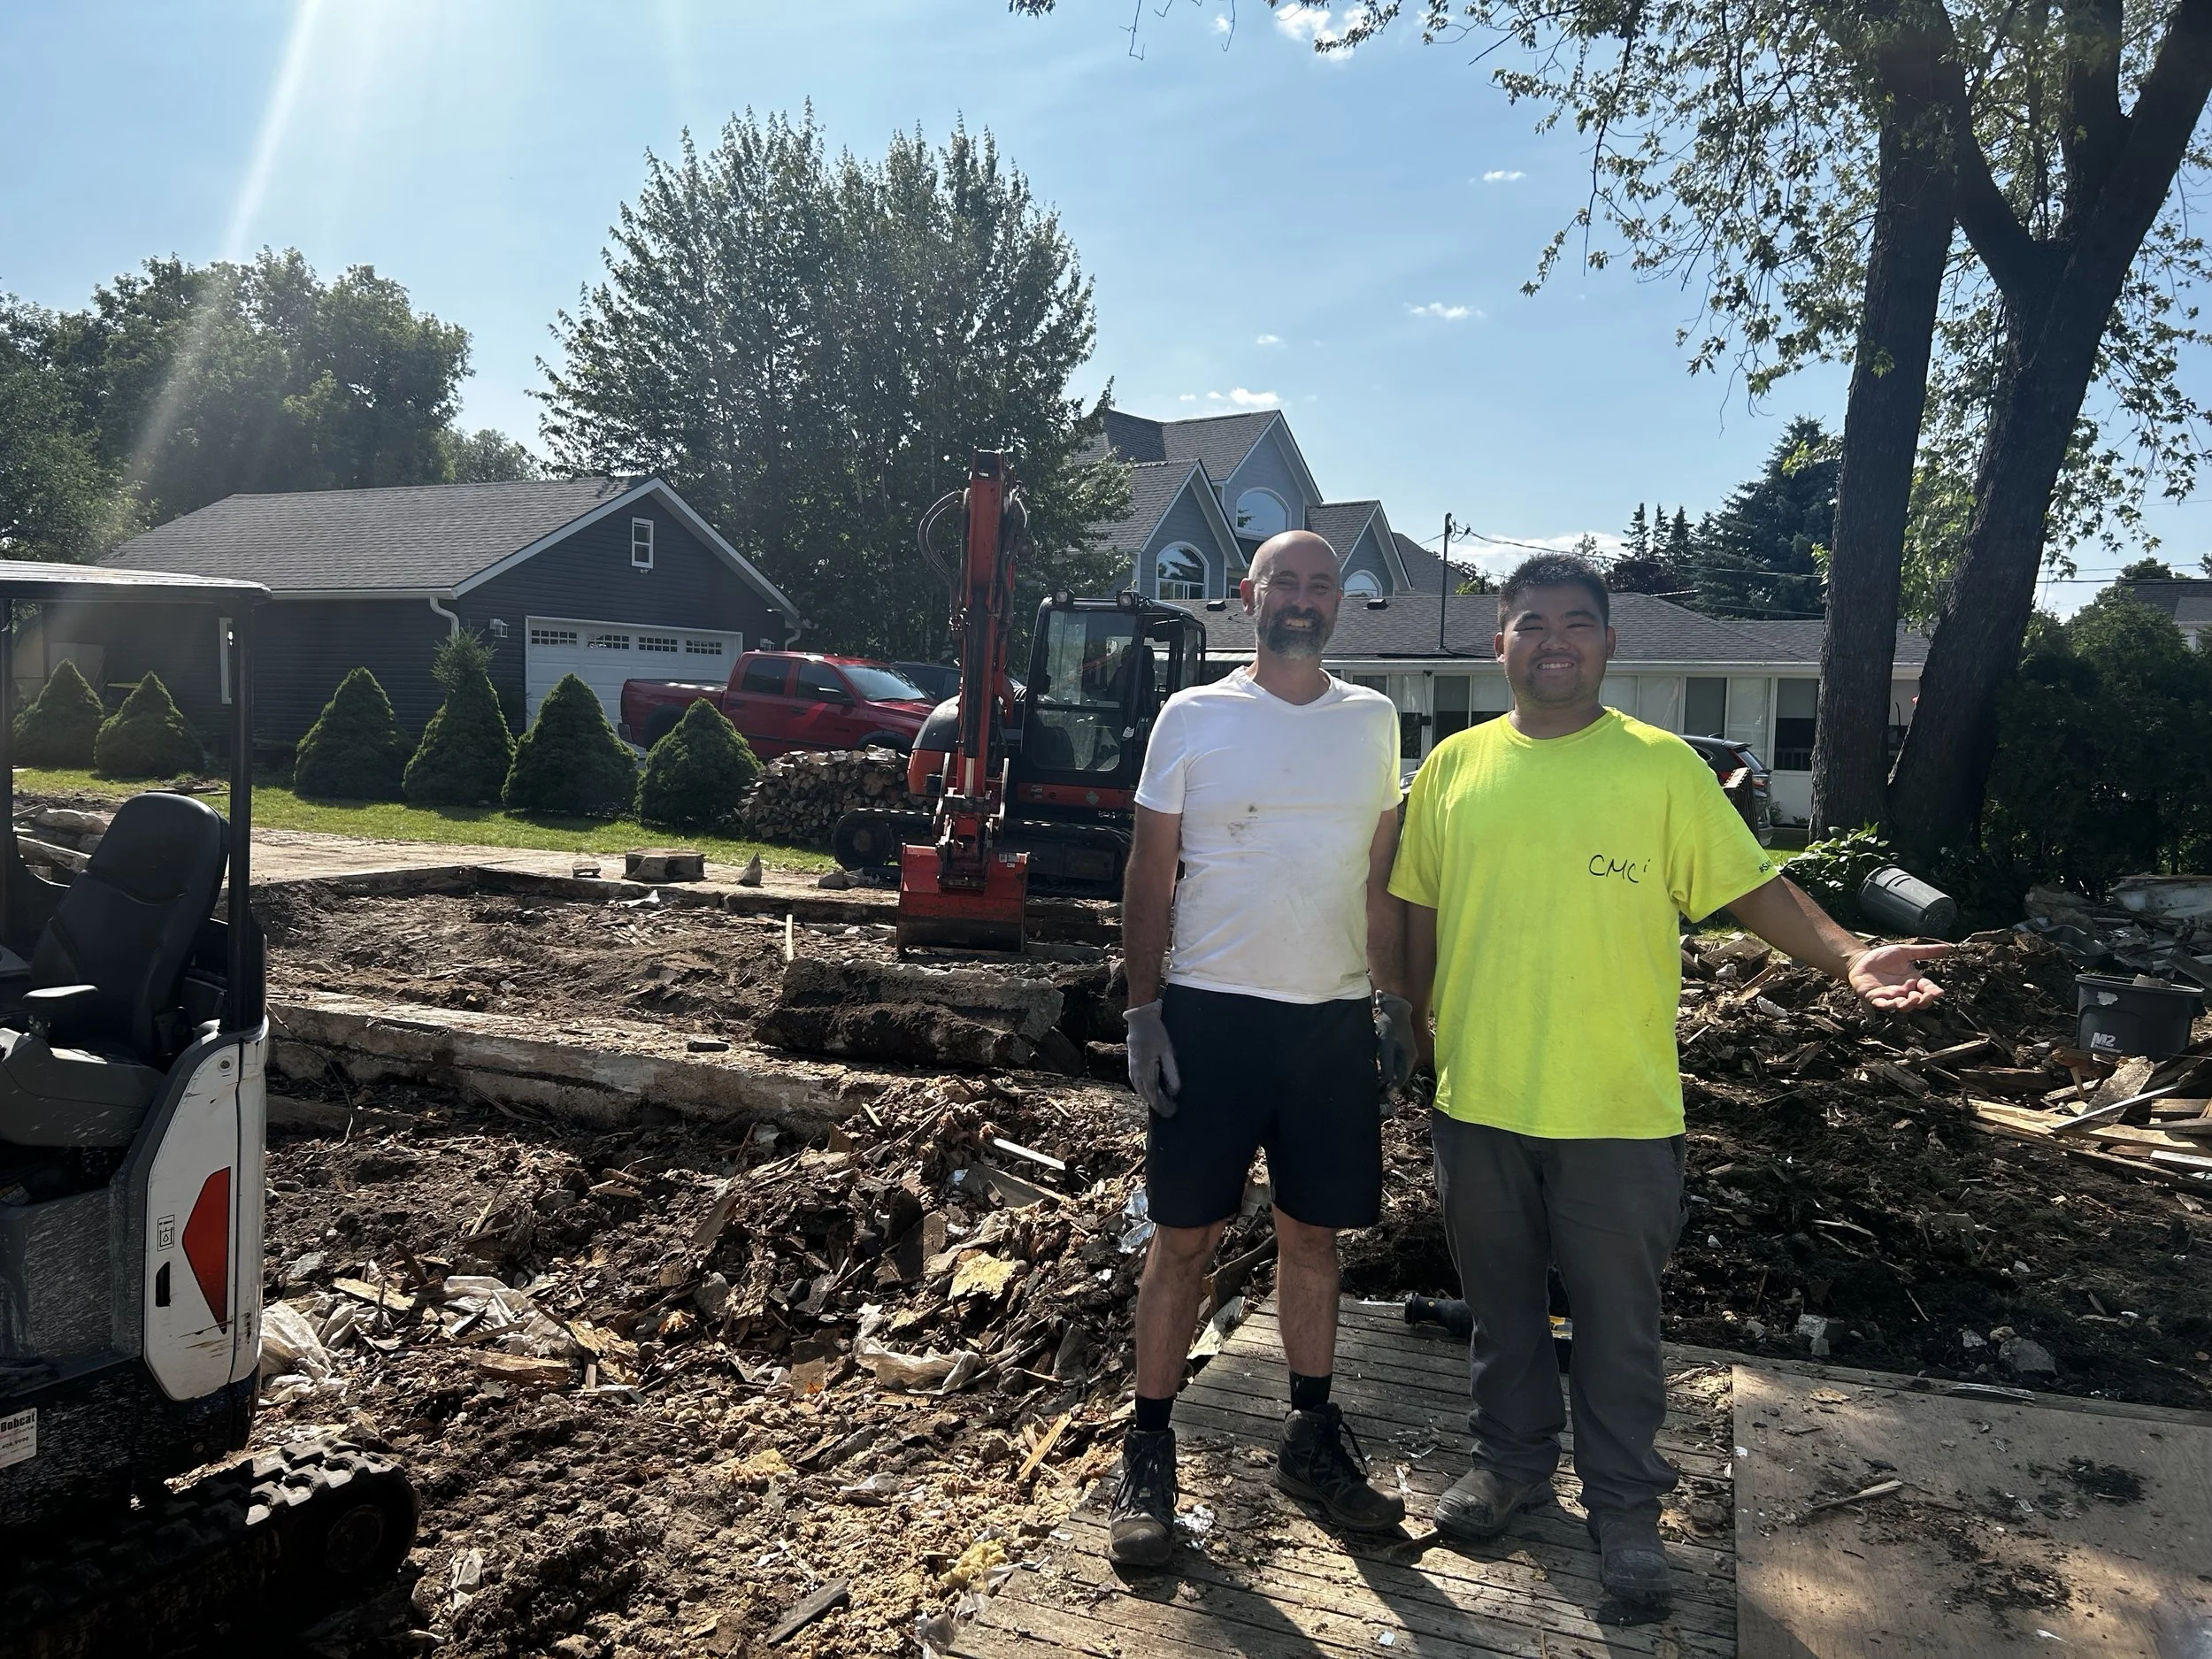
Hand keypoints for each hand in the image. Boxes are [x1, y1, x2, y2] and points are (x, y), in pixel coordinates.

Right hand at [1123, 1000, 1180, 1117]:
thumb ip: (1171, 1073)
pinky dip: (1144, 1090)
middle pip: (1146, 1095)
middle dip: (1158, 1105)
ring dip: (1150, 1098)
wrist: (1140, 1019)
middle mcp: (1136, 1073)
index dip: (1163, 1106)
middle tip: (1170, 1111)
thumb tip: (1173, 1092)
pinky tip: (1150, 1090)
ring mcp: (1132, 1069)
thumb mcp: (1168, 1052)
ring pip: (1140, 1090)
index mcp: (1145, 1072)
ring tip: (1162, 1103)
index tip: (1172, 1112)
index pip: (1154, 1096)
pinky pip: (1137, 1083)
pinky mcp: (1132, 1064)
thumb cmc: (1156, 1034)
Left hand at [1374, 992, 1416, 1091]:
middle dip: (1387, 1088)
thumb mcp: (1386, 1044)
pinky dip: (1387, 1073)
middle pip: (1399, 1079)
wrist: (1394, 1009)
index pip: (1400, 1081)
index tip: (1379, 1098)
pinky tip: (1378, 1076)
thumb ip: (1387, 1063)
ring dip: (1387, 1082)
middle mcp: (1410, 1059)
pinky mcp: (1400, 1051)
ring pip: (1396, 1074)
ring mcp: (1406, 1055)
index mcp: (1409, 1058)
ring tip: (1376, 1088)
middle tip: (1376, 1096)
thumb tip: (1387, 1081)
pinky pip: (1395, 1067)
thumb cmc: (1389, 1025)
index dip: (1390, 1091)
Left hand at [1847, 942, 1950, 1010]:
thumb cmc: (1884, 958)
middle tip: (1925, 997)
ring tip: (1910, 1001)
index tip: (1939, 993)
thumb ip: (1925, 952)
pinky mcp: (1875, 998)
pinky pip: (1882, 1004)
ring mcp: (1890, 997)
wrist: (1862, 960)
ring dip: (1907, 1006)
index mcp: (1914, 981)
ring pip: (1902, 1006)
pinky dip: (1886, 1005)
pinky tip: (1890, 1004)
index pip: (1927, 989)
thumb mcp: (1906, 952)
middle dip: (1923, 1001)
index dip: (1933, 992)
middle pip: (1917, 1002)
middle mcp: (1904, 992)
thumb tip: (1948, 948)